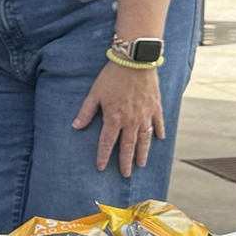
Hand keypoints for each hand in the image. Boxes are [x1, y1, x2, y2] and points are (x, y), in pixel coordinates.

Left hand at [72, 59, 165, 175]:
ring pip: (144, 139)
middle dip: (125, 162)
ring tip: (141, 164)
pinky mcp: (155, 106)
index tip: (100, 167)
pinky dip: (158, 131)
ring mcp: (145, 114)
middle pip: (127, 146)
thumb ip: (86, 111)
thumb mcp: (94, 93)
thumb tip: (75, 126)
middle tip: (125, 174)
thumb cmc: (112, 76)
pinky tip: (159, 139)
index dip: (103, 156)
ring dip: (142, 152)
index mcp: (113, 118)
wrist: (135, 61)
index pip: (106, 143)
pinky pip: (157, 123)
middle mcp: (130, 120)